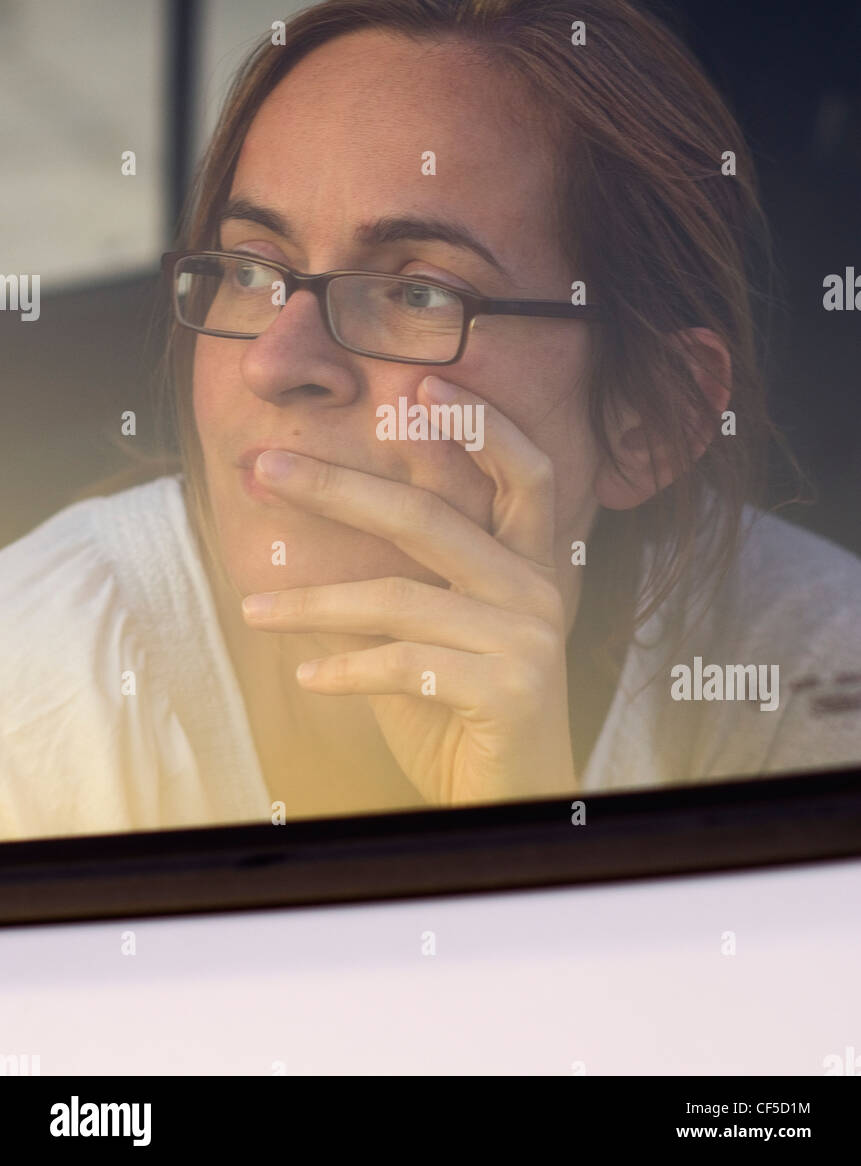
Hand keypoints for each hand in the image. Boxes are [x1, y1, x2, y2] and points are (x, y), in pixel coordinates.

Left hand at [241, 375, 576, 805]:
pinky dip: (347, 670)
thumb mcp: (426, 632)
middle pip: (433, 516)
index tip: (416, 381)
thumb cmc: (459, 711)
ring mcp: (531, 638)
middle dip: (340, 486)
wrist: (507, 801)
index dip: (477, 422)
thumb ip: (396, 574)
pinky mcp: (513, 689)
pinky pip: (407, 664)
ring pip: (401, 596)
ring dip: (313, 602)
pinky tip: (307, 678)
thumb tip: (311, 517)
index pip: (523, 472)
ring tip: (252, 607)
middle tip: (267, 467)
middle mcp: (539, 589)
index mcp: (531, 564)